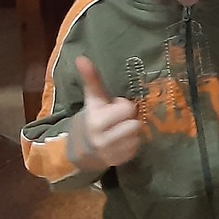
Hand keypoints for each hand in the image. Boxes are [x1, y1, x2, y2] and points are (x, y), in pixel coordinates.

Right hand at [68, 56, 143, 170]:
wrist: (81, 148)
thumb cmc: (93, 116)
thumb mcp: (93, 99)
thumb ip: (91, 79)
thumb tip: (81, 57)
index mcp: (96, 120)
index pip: (126, 109)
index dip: (123, 106)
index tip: (115, 107)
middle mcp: (102, 139)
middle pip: (134, 124)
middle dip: (129, 119)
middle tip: (120, 119)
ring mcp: (110, 152)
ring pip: (137, 136)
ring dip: (132, 132)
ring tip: (121, 129)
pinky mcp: (118, 162)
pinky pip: (136, 148)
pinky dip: (132, 144)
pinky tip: (122, 141)